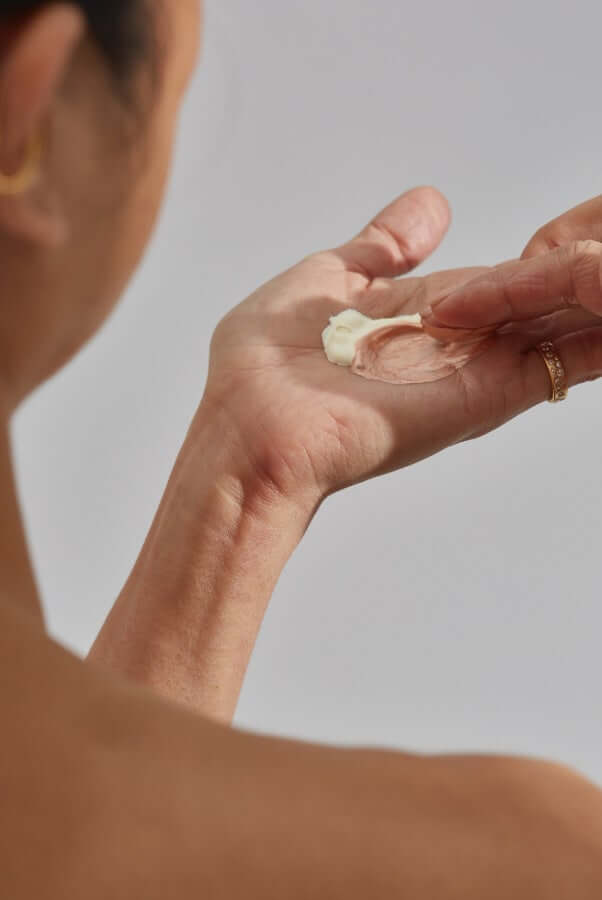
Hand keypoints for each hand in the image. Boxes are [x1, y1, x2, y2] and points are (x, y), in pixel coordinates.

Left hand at [202, 187, 581, 512]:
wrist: (253, 433)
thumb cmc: (265, 367)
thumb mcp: (327, 281)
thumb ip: (382, 249)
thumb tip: (434, 204)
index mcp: (415, 314)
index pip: (490, 282)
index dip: (531, 258)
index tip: (571, 229)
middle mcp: (452, 343)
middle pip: (531, 301)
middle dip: (571, 273)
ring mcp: (474, 368)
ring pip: (556, 323)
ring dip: (593, 293)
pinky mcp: (489, 393)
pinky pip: (563, 359)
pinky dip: (598, 334)